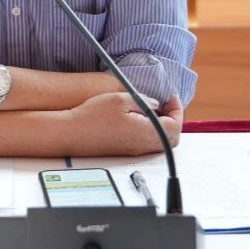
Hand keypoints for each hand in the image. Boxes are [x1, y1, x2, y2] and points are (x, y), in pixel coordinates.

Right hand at [67, 92, 183, 155]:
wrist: (72, 133)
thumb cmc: (92, 116)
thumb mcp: (120, 98)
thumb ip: (143, 101)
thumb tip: (155, 105)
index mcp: (145, 132)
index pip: (175, 125)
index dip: (177, 109)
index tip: (171, 98)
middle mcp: (142, 145)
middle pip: (172, 137)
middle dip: (174, 119)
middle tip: (166, 104)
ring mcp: (134, 149)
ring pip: (161, 142)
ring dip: (163, 125)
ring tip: (154, 109)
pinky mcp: (126, 150)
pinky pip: (148, 143)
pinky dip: (152, 130)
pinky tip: (140, 117)